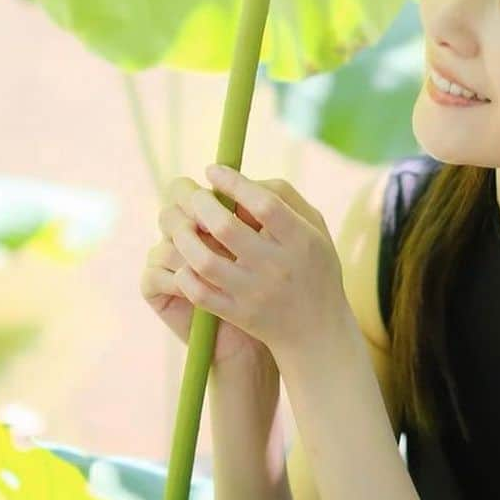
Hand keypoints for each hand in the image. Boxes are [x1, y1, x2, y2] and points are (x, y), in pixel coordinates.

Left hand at [156, 164, 349, 370]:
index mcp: (300, 239)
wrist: (316, 330)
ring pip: (205, 261)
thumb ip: (285, 198)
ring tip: (183, 226)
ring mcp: (254, 293)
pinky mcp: (237, 314)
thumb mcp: (315, 227)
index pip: (264, 204)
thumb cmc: (313, 266)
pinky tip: (187, 261)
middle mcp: (277, 265)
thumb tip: (241, 182)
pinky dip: (186, 274)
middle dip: (202, 204)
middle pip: (226, 227)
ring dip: (186, 237)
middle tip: (195, 196)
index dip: (233, 182)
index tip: (212, 169)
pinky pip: (199, 293)